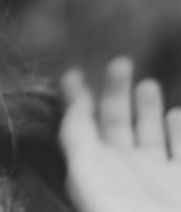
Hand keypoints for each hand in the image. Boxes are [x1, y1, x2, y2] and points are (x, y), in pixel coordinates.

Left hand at [60, 57, 180, 211]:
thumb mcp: (88, 175)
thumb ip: (77, 136)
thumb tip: (73, 98)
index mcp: (97, 170)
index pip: (81, 127)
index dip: (76, 100)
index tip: (73, 74)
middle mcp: (127, 173)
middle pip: (118, 124)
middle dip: (117, 93)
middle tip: (120, 63)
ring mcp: (160, 180)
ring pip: (153, 135)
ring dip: (150, 110)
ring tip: (147, 84)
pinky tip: (177, 113)